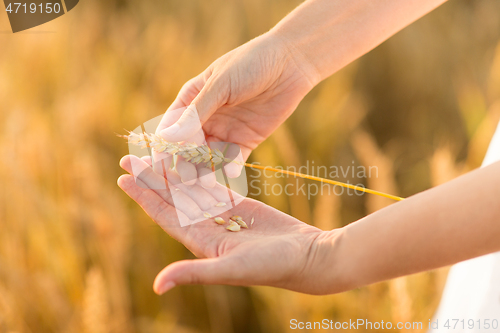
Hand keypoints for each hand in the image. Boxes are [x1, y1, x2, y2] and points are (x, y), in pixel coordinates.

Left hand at [118, 155, 340, 294]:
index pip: (164, 215)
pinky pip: (214, 184)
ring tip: (154, 151)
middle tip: (129, 155)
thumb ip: (194, 273)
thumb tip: (157, 286)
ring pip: (190, 188)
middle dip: (150, 178)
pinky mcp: (240, 205)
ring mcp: (223, 215)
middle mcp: (206, 227)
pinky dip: (199, 170)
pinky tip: (187, 157)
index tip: (123, 177)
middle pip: (172, 198)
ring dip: (171, 171)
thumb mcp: (231, 269)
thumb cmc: (272, 267)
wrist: (307, 257)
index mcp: (200, 241)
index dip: (143, 197)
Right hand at [154, 31, 318, 185]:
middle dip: (185, 164)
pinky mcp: (246, 140)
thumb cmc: (251, 64)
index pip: (171, 127)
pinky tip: (231, 171)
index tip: (160, 165)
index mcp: (192, 100)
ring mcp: (225, 130)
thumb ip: (196, 113)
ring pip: (208, 157)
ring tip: (206, 181)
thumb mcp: (221, 85)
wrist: (290, 64)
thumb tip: (166, 138)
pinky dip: (230, 167)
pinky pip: (233, 159)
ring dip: (206, 170)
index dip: (165, 146)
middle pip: (188, 147)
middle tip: (187, 178)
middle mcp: (205, 118)